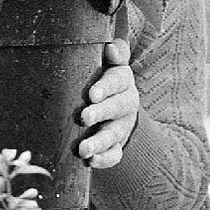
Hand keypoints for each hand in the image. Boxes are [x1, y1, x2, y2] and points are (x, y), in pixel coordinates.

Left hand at [77, 47, 139, 171]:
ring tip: (84, 149)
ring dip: (99, 142)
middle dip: (100, 113)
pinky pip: (114, 155)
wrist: (118, 109)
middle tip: (84, 117)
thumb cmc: (104, 80)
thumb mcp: (111, 65)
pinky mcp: (117, 145)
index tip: (92, 93)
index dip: (106, 87)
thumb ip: (115, 54)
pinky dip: (104, 160)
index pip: (118, 81)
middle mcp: (125, 104)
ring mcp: (122, 127)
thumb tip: (111, 47)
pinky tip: (90, 162)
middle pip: (116, 108)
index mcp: (122, 82)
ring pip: (113, 134)